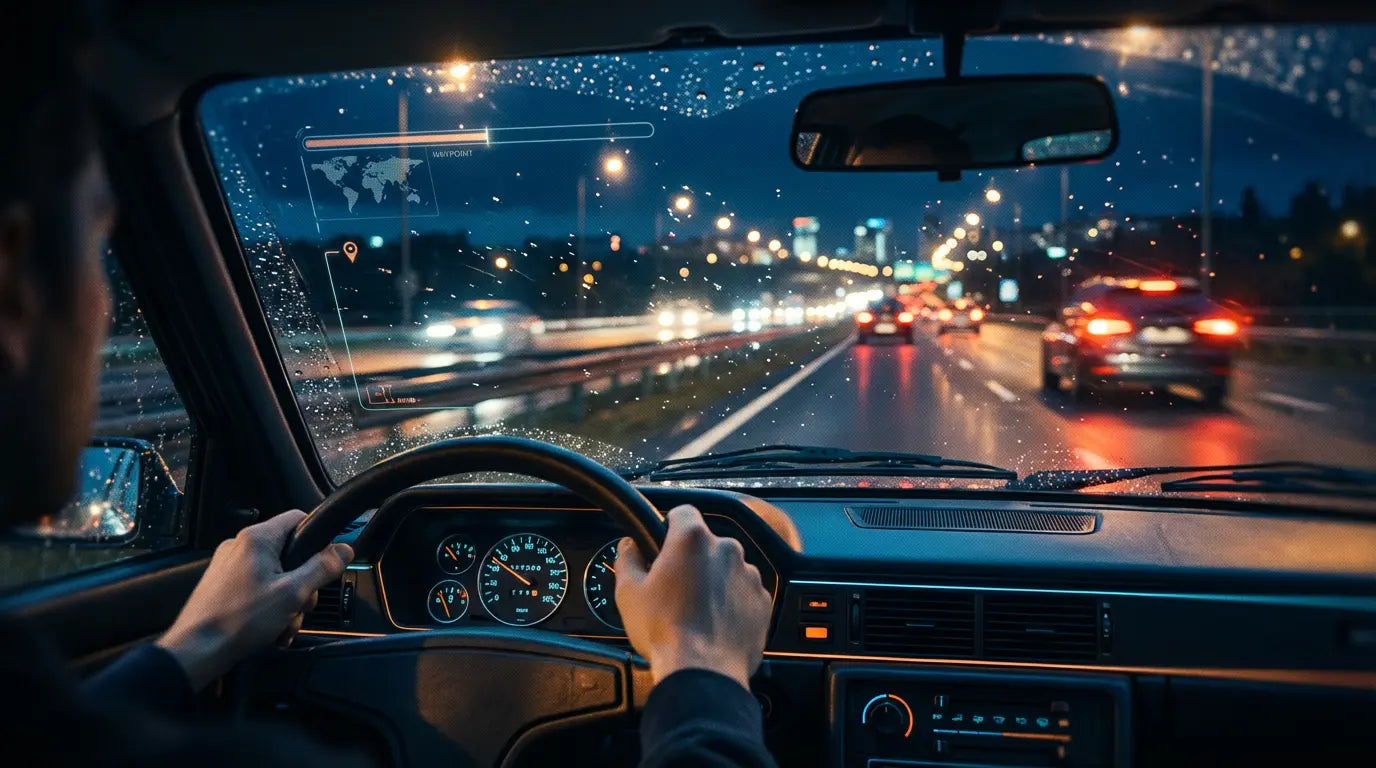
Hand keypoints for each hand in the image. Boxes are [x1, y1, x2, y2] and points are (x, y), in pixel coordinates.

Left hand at [155, 509, 352, 689]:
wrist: (196, 651)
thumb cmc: (239, 620)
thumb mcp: (293, 593)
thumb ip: (322, 568)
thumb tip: (344, 550)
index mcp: (257, 539)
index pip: (299, 519)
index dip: (319, 540)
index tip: (327, 564)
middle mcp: (241, 546)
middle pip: (289, 553)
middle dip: (303, 583)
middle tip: (302, 605)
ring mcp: (229, 566)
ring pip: (276, 574)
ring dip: (288, 601)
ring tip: (284, 625)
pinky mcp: (223, 585)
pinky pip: (258, 588)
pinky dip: (270, 606)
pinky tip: (272, 628)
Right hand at [614, 505, 771, 690]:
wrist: (702, 670)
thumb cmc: (664, 630)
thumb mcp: (629, 593)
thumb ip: (627, 559)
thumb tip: (628, 546)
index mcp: (692, 539)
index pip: (683, 512)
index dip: (671, 526)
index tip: (664, 543)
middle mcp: (726, 549)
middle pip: (707, 543)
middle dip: (693, 560)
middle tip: (675, 587)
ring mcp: (749, 575)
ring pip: (727, 568)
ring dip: (714, 581)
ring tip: (696, 610)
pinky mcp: (762, 600)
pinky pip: (744, 593)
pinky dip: (732, 602)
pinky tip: (715, 623)